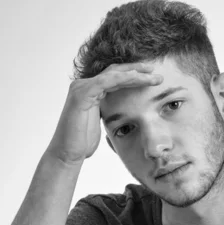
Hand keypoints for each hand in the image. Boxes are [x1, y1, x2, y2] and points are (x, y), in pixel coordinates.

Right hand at [47, 62, 162, 163]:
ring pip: (113, 74)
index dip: (133, 75)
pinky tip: (137, 79)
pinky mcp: (81, 94)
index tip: (151, 77)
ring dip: (135, 74)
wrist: (67, 154)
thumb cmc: (83, 143)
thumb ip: (109, 111)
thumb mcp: (101, 123)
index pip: (114, 77)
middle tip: (155, 72)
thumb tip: (123, 113)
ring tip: (153, 77)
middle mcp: (84, 85)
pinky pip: (106, 81)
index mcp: (90, 91)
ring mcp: (81, 87)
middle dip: (137, 70)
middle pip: (115, 71)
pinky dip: (123, 79)